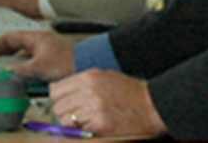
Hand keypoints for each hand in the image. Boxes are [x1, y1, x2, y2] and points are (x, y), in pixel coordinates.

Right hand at [0, 31, 75, 80]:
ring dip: (11, 64)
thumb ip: (21, 69)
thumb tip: (6, 71)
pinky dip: (23, 70)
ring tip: (3, 73)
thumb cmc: (68, 59)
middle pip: (12, 46)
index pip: (7, 38)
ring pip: (21, 56)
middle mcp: (37, 42)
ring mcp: (43, 50)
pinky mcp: (48, 59)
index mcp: (34, 37)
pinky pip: (30, 63)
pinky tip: (21, 79)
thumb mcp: (40, 66)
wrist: (87, 62)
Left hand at [50, 70, 166, 137]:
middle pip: (58, 104)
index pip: (57, 88)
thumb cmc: (130, 91)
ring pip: (65, 118)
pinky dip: (81, 130)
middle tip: (73, 114)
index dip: (58, 97)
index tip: (61, 102)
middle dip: (62, 111)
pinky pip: (78, 129)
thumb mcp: (105, 76)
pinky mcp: (100, 124)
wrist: (150, 105)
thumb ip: (83, 82)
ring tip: (83, 120)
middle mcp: (89, 90)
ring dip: (71, 122)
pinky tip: (92, 125)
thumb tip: (62, 90)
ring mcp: (94, 107)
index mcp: (89, 77)